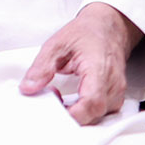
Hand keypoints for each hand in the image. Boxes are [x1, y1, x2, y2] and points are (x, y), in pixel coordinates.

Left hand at [19, 1, 141, 125]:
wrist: (108, 28)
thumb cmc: (86, 34)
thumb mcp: (57, 44)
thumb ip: (42, 67)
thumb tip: (28, 88)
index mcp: (98, 68)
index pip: (92, 102)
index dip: (73, 114)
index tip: (54, 113)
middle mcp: (113, 84)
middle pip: (94, 114)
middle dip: (69, 115)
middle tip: (50, 100)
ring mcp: (116, 92)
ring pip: (98, 116)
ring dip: (76, 113)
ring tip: (58, 98)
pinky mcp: (115, 97)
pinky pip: (101, 113)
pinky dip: (83, 111)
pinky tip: (70, 101)